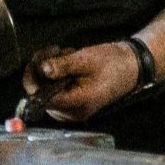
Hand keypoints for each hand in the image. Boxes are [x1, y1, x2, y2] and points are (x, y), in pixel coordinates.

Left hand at [23, 41, 140, 121]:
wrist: (131, 67)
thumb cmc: (112, 64)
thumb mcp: (86, 60)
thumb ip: (62, 66)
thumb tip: (41, 69)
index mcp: (76, 105)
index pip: (42, 99)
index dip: (33, 80)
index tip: (38, 60)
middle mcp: (71, 113)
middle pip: (41, 95)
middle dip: (42, 72)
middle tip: (54, 51)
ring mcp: (71, 110)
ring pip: (45, 92)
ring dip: (49, 71)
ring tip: (65, 55)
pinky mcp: (72, 103)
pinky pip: (54, 91)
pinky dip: (55, 76)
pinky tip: (67, 63)